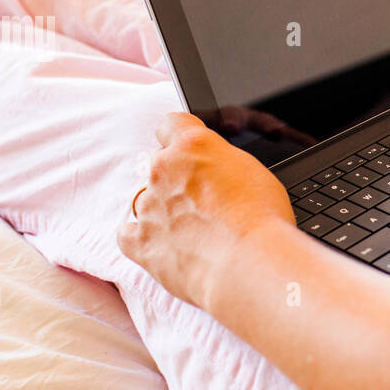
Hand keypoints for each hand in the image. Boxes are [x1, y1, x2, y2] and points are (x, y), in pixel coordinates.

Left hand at [117, 113, 294, 308]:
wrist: (249, 265)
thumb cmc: (262, 219)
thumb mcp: (254, 173)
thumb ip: (223, 165)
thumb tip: (217, 175)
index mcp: (192, 146)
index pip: (171, 124)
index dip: (181, 138)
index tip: (190, 152)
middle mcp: (163, 170)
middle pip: (159, 164)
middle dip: (176, 179)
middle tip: (204, 202)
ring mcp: (148, 207)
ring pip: (146, 200)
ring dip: (163, 210)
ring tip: (193, 231)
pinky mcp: (141, 243)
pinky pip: (127, 234)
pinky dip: (140, 237)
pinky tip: (160, 243)